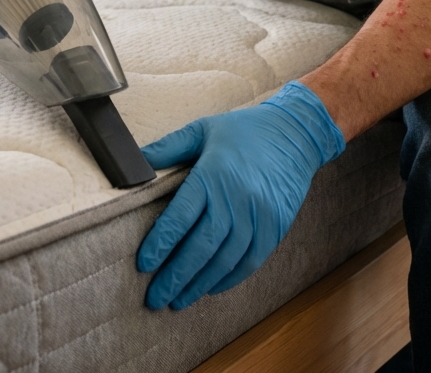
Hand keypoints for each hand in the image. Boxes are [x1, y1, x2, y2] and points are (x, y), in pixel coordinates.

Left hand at [136, 81, 344, 309]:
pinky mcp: (275, 227)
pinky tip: (210, 287)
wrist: (294, 134)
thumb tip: (136, 160)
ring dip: (200, 283)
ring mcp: (258, 215)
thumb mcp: (203, 129)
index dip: (161, 242)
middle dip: (176, 275)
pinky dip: (229, 279)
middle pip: (202, 246)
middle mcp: (236, 198)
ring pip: (225, 259)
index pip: (181, 216)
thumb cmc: (243, 131)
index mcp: (213, 173)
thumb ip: (169, 147)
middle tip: (155, 298)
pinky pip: (250, 261)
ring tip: (178, 300)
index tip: (144, 264)